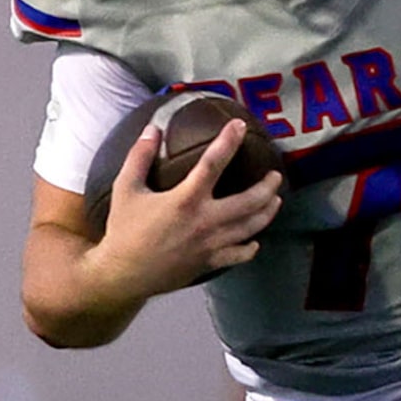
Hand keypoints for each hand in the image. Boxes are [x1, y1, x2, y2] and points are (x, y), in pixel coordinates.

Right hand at [89, 121, 284, 299]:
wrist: (124, 274)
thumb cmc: (125, 230)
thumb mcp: (126, 189)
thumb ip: (139, 157)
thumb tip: (153, 129)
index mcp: (185, 200)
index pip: (213, 164)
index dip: (228, 142)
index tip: (239, 126)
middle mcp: (205, 221)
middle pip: (249, 201)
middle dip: (267, 186)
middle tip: (275, 175)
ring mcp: (212, 244)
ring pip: (251, 227)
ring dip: (267, 212)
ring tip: (275, 200)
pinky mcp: (211, 262)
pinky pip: (240, 255)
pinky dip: (251, 248)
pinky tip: (255, 241)